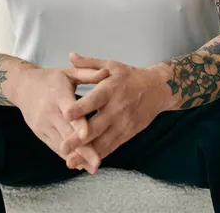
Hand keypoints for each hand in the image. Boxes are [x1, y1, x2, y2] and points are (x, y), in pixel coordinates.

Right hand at [14, 64, 109, 173]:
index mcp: (58, 94)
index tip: (86, 134)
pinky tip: (81, 164)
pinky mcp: (40, 133)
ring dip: (77, 157)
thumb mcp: (68, 72)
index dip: (77, 123)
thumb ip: (88, 73)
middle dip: (82, 148)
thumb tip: (107, 72)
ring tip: (93, 166)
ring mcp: (43, 125)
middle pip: (67, 132)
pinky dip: (68, 156)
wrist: (23, 87)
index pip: (69, 110)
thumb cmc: (51, 79)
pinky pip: (55, 147)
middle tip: (97, 161)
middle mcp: (49, 111)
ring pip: (61, 144)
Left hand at [60, 53, 165, 168]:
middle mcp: (117, 107)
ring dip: (87, 153)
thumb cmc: (129, 76)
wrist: (157, 90)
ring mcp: (123, 123)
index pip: (94, 99)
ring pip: (104, 141)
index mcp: (111, 88)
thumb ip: (89, 63)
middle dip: (79, 138)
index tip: (66, 114)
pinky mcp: (128, 134)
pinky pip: (112, 147)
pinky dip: (100, 155)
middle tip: (62, 147)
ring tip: (70, 162)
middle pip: (97, 125)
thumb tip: (70, 56)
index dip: (81, 107)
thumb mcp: (110, 65)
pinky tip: (87, 163)